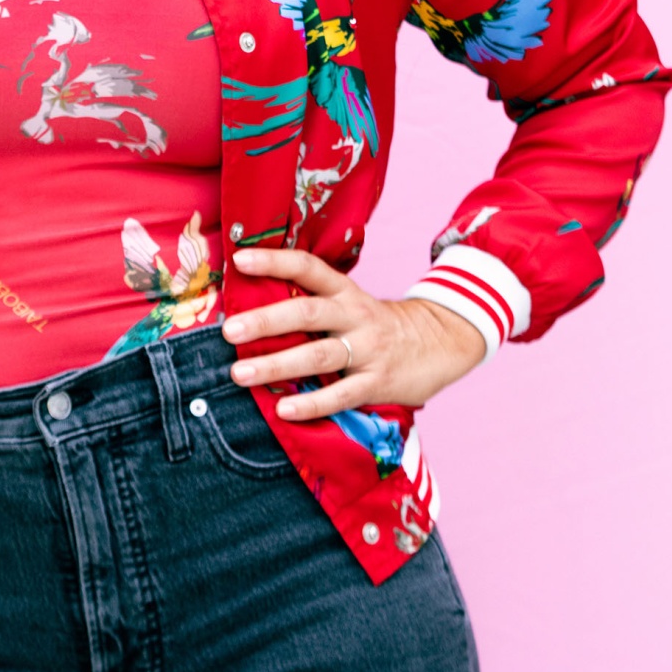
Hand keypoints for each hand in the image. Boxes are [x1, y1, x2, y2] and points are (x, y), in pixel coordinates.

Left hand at [221, 248, 485, 421]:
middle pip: (308, 312)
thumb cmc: (378, 325)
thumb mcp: (351, 303)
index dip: (275, 261)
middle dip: (266, 321)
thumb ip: (313, 304)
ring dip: (277, 364)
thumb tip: (253, 307)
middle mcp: (355, 315)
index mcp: (345, 291)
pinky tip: (284, 410)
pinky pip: (341, 394)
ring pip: (318, 355)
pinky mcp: (378, 382)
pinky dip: (312, 403)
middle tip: (230, 331)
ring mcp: (368, 349)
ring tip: (240, 374)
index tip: (240, 261)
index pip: (308, 267)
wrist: (442, 342)